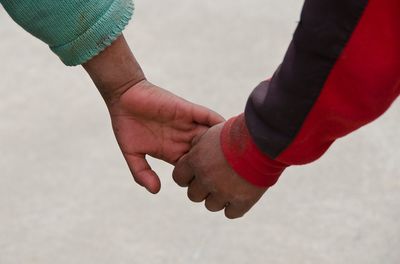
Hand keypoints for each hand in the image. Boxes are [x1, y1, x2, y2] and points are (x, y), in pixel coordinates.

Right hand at [108, 80, 223, 193]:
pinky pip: (207, 116)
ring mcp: (187, 125)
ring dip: (221, 145)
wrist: (123, 97)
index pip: (193, 168)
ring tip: (234, 156)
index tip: (211, 189)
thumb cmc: (126, 125)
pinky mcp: (187, 110)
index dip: (202, 178)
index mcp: (172, 152)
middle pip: (206, 155)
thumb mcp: (132, 154)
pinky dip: (218, 123)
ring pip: (210, 136)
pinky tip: (227, 134)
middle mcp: (183, 139)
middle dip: (217, 164)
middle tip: (229, 175)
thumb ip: (141, 172)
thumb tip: (155, 191)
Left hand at [172, 123, 267, 218]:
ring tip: (230, 186)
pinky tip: (240, 195)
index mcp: (196, 161)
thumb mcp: (213, 132)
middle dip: (202, 188)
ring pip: (211, 205)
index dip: (188, 176)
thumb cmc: (238, 132)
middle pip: (193, 195)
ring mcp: (223, 192)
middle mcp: (206, 179)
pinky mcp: (242, 201)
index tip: (197, 173)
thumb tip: (193, 151)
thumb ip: (199, 145)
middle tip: (215, 179)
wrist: (263, 139)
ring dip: (218, 198)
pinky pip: (231, 213)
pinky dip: (234, 206)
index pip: (179, 178)